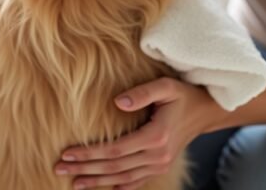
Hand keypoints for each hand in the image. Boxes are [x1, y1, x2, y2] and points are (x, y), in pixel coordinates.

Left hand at [54, 77, 222, 189]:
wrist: (206, 112)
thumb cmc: (183, 95)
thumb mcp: (165, 86)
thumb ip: (142, 93)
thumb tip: (117, 103)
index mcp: (156, 136)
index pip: (114, 150)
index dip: (89, 153)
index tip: (66, 153)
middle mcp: (157, 155)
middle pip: (114, 167)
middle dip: (85, 169)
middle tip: (59, 169)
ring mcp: (160, 164)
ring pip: (122, 178)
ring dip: (97, 181)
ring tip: (73, 182)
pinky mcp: (161, 166)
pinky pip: (136, 181)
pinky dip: (119, 187)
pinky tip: (104, 189)